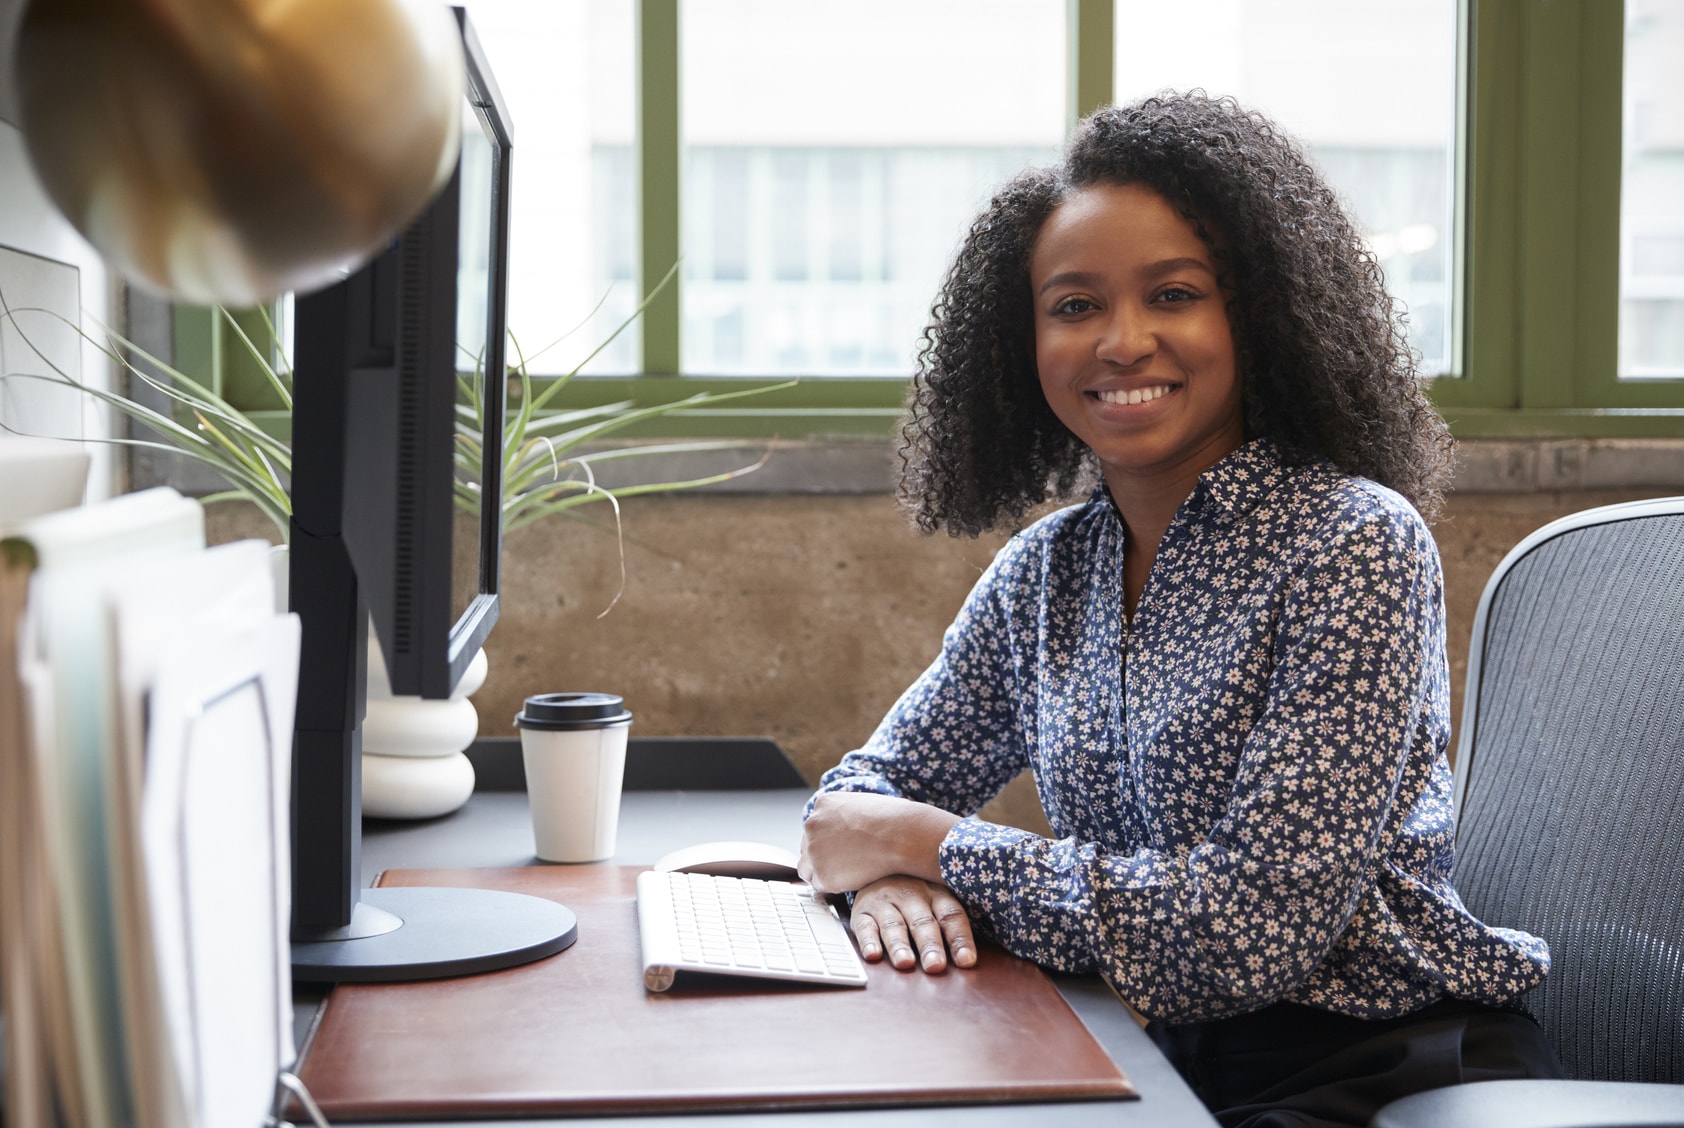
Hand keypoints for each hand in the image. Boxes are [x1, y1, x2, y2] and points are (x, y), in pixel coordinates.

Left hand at [798, 792, 959, 893]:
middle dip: (823, 856)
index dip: (827, 841)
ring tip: (849, 873)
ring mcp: (814, 850)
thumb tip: (849, 830)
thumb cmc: (895, 821)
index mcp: (823, 804)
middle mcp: (812, 824)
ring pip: (808, 868)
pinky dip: (834, 886)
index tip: (840, 849)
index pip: (814, 827)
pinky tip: (853, 879)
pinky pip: (821, 886)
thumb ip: (847, 816)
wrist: (901, 836)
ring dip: (824, 872)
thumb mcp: (865, 805)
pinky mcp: (822, 875)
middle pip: (808, 847)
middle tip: (845, 864)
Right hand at [851, 876, 976, 972]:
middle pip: (923, 921)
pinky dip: (868, 941)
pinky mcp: (862, 911)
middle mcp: (910, 894)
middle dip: (930, 944)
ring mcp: (884, 901)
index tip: (966, 961)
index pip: (951, 915)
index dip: (959, 938)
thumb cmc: (914, 898)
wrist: (876, 871)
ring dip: (900, 944)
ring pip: (893, 924)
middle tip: (935, 966)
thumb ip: (951, 926)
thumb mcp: (935, 902)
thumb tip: (970, 961)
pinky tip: (873, 955)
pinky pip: (864, 926)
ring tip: (905, 963)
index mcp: (935, 893)